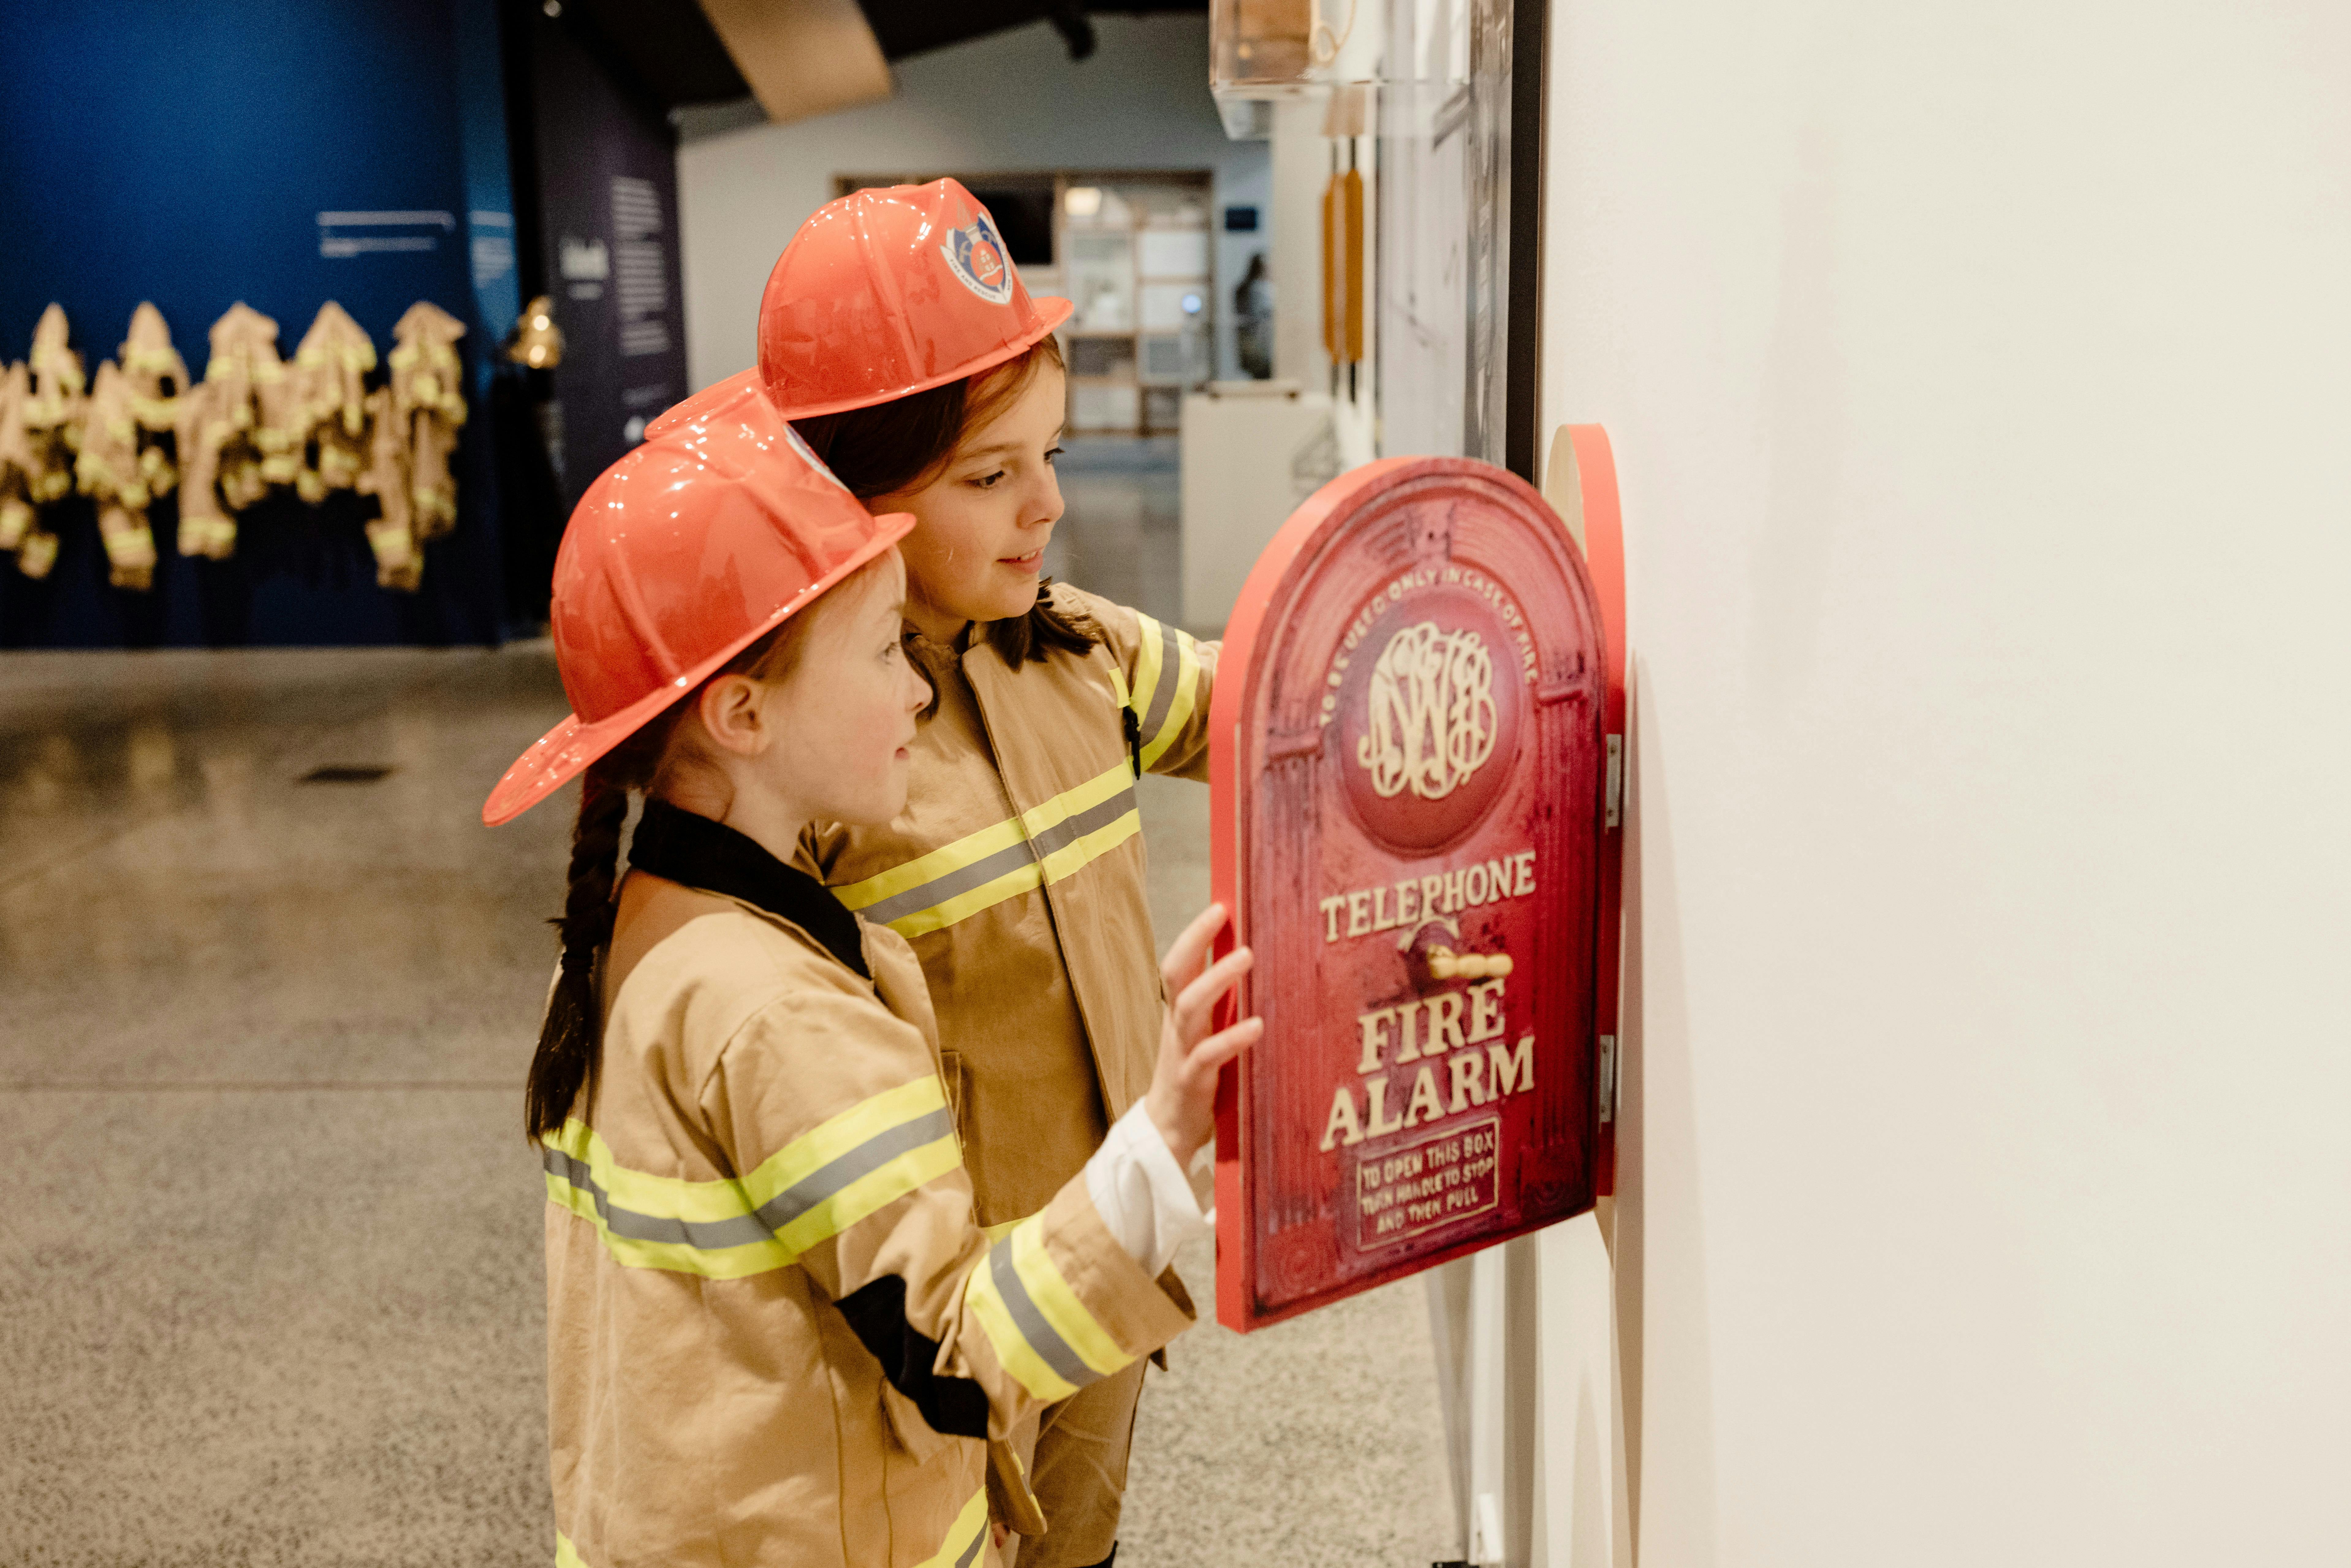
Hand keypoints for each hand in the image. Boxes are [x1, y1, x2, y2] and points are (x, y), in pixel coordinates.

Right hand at [1144, 903, 1260, 1169]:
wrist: (1168, 1132)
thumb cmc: (1196, 1078)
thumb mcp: (1206, 1036)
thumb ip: (1223, 1009)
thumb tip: (1257, 973)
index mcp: (1180, 1014)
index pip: (1179, 964)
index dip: (1195, 934)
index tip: (1220, 906)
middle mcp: (1177, 1027)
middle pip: (1177, 975)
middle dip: (1196, 941)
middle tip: (1224, 915)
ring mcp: (1181, 1052)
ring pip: (1191, 1007)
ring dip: (1217, 979)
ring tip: (1246, 957)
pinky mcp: (1191, 1081)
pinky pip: (1209, 1055)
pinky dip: (1232, 1037)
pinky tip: (1256, 1026)